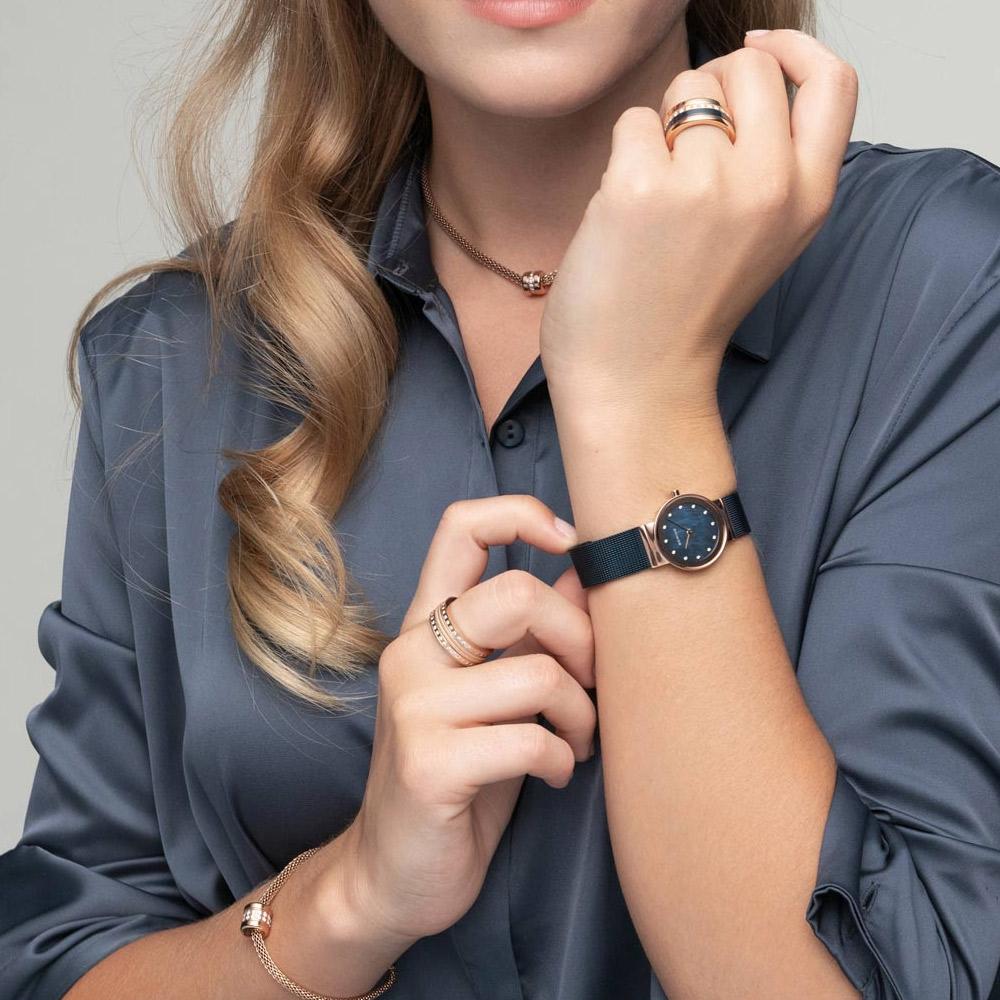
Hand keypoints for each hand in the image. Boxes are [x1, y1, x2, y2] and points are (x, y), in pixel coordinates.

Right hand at [323, 496, 593, 946]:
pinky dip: (561, 761)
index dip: (522, 514)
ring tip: (575, 743)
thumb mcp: (494, 693)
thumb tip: (587, 574)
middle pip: (517, 593)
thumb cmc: (459, 776)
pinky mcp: (428, 763)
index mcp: (427, 625)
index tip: (570, 542)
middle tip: (589, 687)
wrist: (393, 875)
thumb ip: (533, 632)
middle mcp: (411, 652)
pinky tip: (553, 775)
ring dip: (580, 716)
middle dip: (580, 640)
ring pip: (538, 674)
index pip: (460, 527)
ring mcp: (414, 706)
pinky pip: (530, 740)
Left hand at [539, 29, 858, 419]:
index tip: (758, 51)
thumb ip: (777, 167)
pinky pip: (635, 123)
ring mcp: (705, 183)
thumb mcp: (765, 242)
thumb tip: (751, 79)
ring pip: (685, 90)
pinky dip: (623, 158)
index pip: (833, 81)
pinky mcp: (640, 187)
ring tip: (657, 200)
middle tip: (687, 149)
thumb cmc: (687, 312)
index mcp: (807, 200)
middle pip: (747, 68)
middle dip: (710, 90)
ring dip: (663, 130)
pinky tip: (624, 215)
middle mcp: (768, 185)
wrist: (636, 380)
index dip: (794, 50)